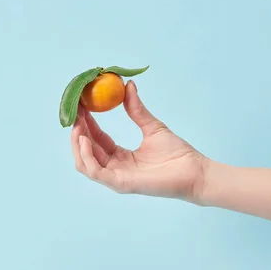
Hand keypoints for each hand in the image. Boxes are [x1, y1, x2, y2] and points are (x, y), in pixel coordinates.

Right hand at [71, 80, 208, 201]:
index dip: (87, 123)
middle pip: (87, 150)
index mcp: (121, 157)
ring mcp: (116, 178)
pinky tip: (85, 139)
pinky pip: (95, 172)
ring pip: (84, 163)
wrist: (194, 170)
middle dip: (78, 130)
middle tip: (75, 111)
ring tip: (78, 123)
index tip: (81, 105)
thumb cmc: (178, 153)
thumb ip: (136, 109)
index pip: (97, 139)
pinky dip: (86, 156)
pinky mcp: (120, 184)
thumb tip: (128, 85)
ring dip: (77, 143)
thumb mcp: (152, 126)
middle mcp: (115, 168)